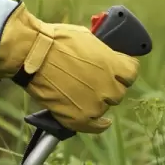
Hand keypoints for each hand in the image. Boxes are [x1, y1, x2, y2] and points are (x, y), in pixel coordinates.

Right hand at [0, 3, 139, 133]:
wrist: (33, 54)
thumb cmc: (57, 41)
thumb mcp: (88, 38)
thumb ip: (103, 53)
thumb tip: (108, 58)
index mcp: (113, 64)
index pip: (132, 73)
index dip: (123, 72)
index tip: (118, 73)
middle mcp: (108, 87)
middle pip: (119, 93)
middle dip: (109, 87)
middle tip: (95, 82)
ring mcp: (95, 104)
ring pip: (105, 107)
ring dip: (98, 102)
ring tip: (83, 94)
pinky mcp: (80, 118)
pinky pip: (96, 126)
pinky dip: (99, 124)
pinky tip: (101, 122)